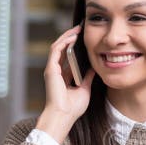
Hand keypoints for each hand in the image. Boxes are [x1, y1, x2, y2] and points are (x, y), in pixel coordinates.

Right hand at [35, 24, 95, 143]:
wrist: (64, 116)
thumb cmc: (73, 108)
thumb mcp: (85, 89)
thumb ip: (87, 77)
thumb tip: (95, 67)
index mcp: (64, 76)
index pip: (68, 56)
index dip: (75, 46)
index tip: (84, 38)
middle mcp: (57, 71)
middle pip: (62, 49)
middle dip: (71, 37)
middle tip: (81, 28)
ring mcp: (52, 69)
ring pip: (58, 46)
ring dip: (67, 36)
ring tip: (77, 29)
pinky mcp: (51, 69)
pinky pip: (56, 50)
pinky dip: (63, 42)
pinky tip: (73, 37)